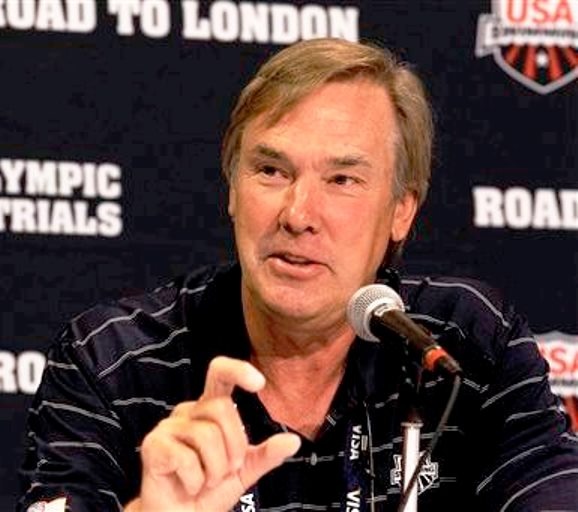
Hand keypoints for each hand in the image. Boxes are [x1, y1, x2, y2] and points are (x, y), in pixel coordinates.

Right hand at [125, 356, 300, 511]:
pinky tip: (190, 485)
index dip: (238, 370)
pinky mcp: (153, 446)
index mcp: (210, 410)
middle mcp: (189, 411)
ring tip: (207, 481)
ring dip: (216, 469)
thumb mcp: (245, 472)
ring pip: (207, 435)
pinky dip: (195, 480)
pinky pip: (186, 458)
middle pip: (222, 408)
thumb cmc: (210, 491)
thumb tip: (294, 441)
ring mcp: (168, 427)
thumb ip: (267, 455)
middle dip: (234, 446)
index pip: (220, 374)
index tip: (259, 383)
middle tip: (228, 470)